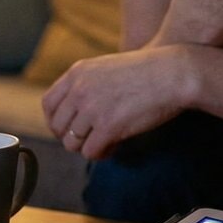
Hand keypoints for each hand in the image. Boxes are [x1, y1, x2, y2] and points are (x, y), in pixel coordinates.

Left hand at [44, 46, 195, 158]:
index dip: (56, 122)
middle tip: (90, 139)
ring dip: (87, 146)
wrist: (174, 73)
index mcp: (77, 73)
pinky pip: (91, 152)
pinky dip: (101, 154)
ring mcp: (92, 109)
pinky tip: (113, 147)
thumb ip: (87, 84)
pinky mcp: (109, 127)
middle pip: (59, 127)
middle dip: (73, 137)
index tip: (69, 129)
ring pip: (73, 143)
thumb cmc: (148, 71)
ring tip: (105, 143)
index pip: (48, 104)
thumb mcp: (107, 68)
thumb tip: (75, 114)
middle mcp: (79, 90)